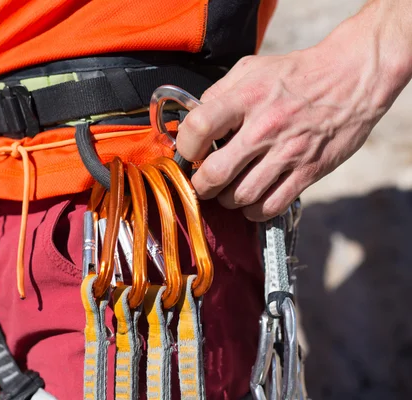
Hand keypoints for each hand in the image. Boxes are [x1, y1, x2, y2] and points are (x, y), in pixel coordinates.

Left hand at [176, 2, 411, 221]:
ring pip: (240, 196)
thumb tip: (192, 118)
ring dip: (226, 200)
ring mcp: (288, 153)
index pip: (198, 128)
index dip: (184, 147)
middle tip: (201, 183)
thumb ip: (218, 92)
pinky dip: (254, 211)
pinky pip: (271, 206)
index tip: (188, 153)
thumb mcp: (252, 68)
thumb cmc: (296, 73)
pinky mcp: (309, 172)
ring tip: (227, 191)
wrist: (352, 77)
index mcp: (246, 98)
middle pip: (215, 174)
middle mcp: (265, 128)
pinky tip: (252, 200)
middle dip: (200, 186)